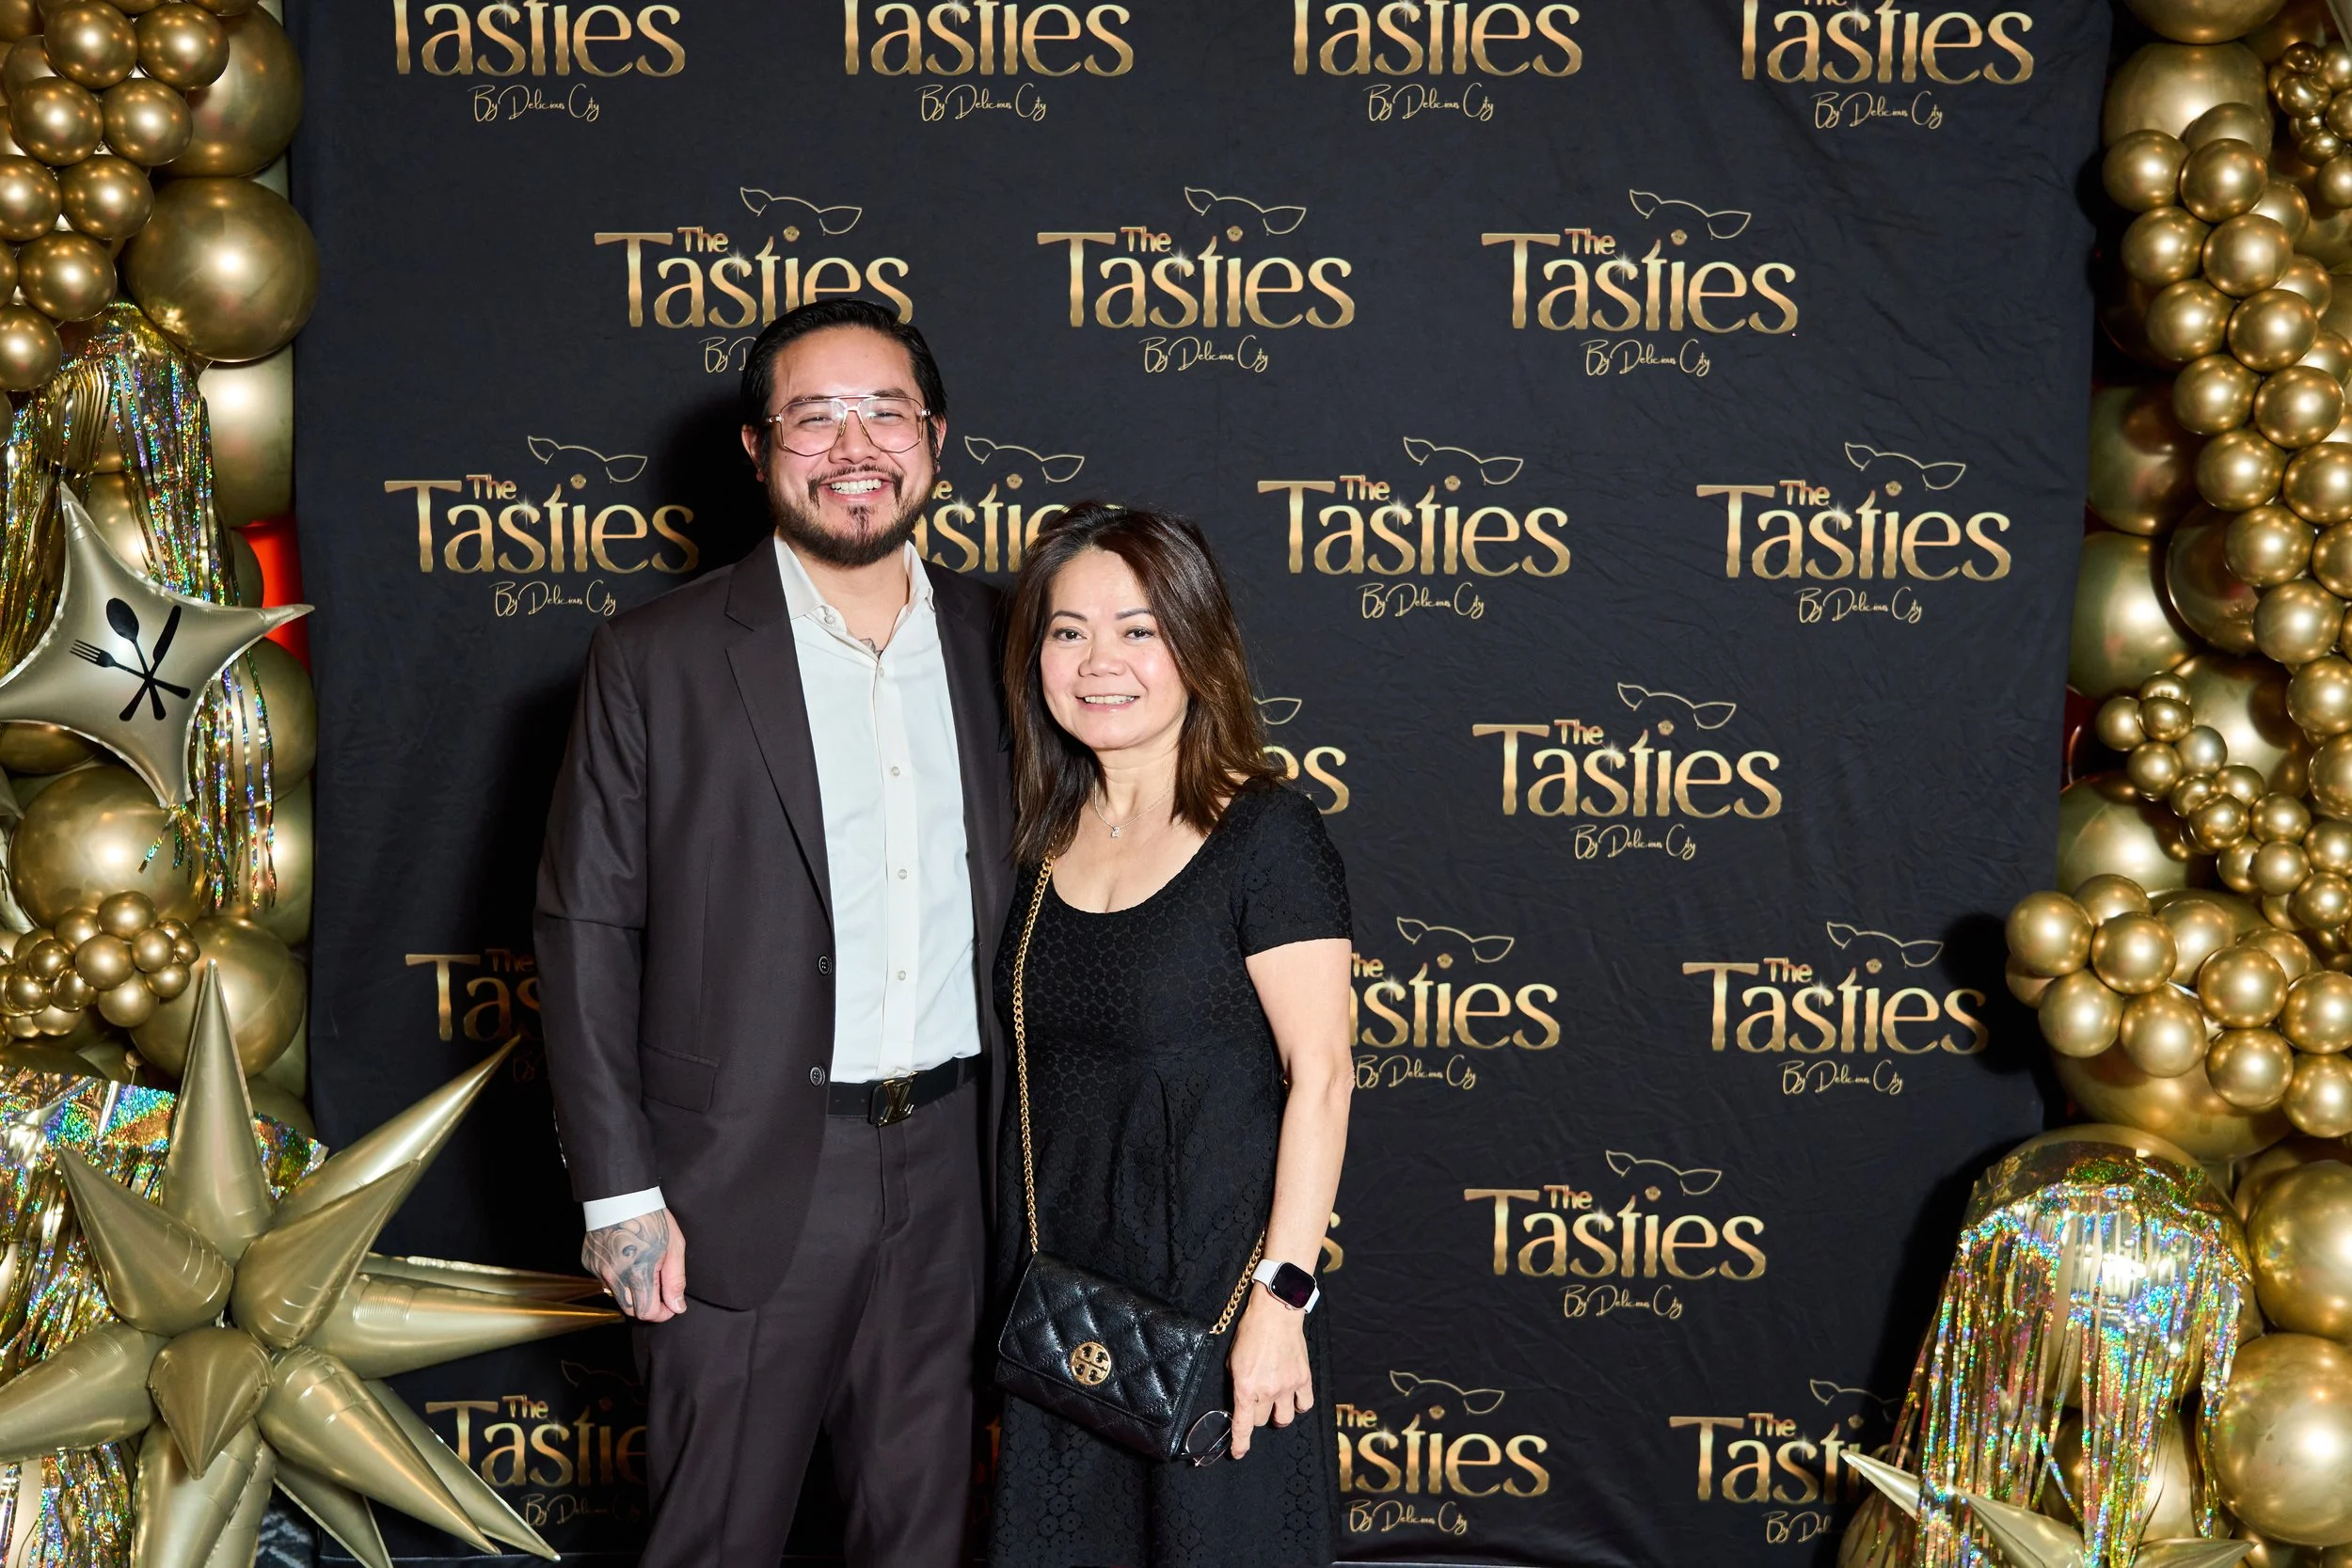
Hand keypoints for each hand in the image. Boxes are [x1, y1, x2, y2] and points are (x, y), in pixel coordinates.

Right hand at [583, 1207, 686, 1320]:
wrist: (621, 1195)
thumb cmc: (651, 1218)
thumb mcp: (674, 1247)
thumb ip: (675, 1281)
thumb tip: (677, 1307)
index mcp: (638, 1275)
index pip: (648, 1313)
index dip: (663, 1312)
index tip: (671, 1303)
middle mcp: (614, 1277)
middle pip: (631, 1310)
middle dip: (648, 1305)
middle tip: (659, 1287)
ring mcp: (599, 1271)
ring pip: (618, 1296)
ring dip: (632, 1291)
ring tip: (643, 1266)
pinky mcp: (589, 1263)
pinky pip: (605, 1280)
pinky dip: (617, 1276)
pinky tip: (626, 1257)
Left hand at [1225, 1287, 1311, 1458]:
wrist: (1275, 1314)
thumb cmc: (1250, 1333)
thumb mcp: (1232, 1360)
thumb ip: (1237, 1384)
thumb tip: (1240, 1401)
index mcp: (1246, 1387)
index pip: (1243, 1426)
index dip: (1240, 1444)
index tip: (1237, 1453)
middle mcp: (1267, 1391)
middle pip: (1263, 1421)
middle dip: (1257, 1415)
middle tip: (1256, 1402)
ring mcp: (1288, 1387)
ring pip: (1284, 1419)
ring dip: (1278, 1416)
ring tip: (1275, 1405)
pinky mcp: (1303, 1379)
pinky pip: (1304, 1405)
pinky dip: (1298, 1405)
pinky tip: (1293, 1398)